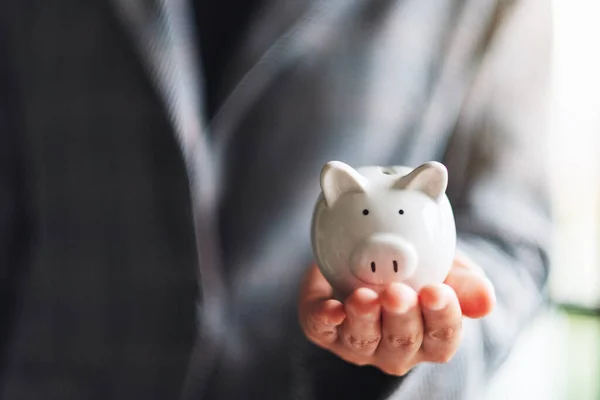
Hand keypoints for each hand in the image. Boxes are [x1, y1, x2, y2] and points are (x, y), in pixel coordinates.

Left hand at [297, 253, 495, 375]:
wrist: (361, 254)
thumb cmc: (410, 269)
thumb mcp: (442, 265)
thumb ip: (464, 281)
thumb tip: (486, 301)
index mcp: (429, 337)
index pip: (443, 338)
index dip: (442, 318)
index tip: (437, 291)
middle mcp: (395, 348)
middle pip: (402, 343)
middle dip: (400, 318)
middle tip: (397, 293)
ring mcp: (358, 342)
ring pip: (362, 341)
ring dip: (364, 319)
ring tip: (364, 297)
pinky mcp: (324, 328)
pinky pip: (322, 329)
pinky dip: (325, 320)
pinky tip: (332, 308)